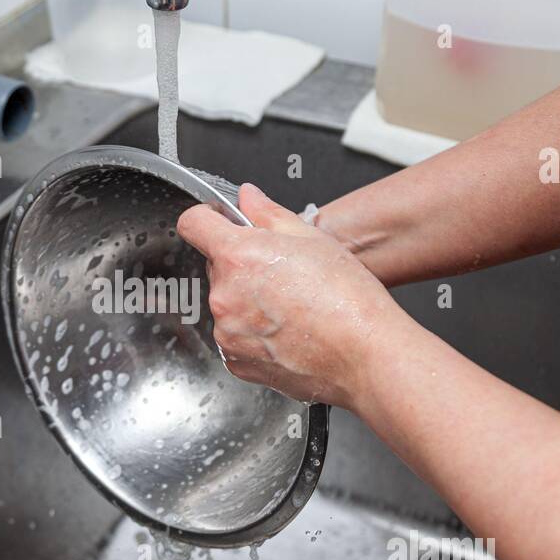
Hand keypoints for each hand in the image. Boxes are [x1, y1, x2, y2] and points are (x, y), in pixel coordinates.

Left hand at [176, 183, 396, 408]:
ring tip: (291, 307)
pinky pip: (235, 337)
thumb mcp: (311, 238)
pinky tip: (287, 331)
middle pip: (217, 267)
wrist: (365, 356)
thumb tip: (248, 198)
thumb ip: (268, 213)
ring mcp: (227, 333)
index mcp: (238, 257)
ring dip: (248, 301)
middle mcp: (224, 296)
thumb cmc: (347, 300)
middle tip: (282, 273)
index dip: (208, 218)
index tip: (220, 223)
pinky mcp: (236, 361)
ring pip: (227, 304)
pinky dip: (254, 333)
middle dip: (242, 264)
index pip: (194, 223)